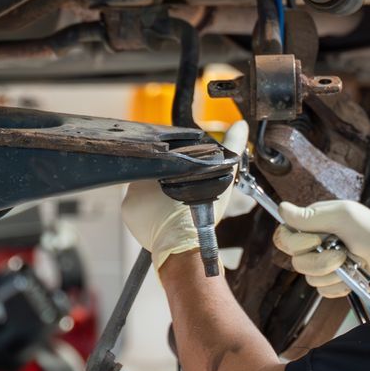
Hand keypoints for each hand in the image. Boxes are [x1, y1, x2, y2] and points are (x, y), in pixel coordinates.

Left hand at [121, 123, 247, 271]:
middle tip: (182, 188)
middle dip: (164, 181)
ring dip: (155, 196)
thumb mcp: (218, 174)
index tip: (185, 171)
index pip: (161, 160)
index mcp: (155, 168)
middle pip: (152, 176)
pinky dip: (148, 212)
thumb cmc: (201, 211)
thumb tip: (240, 124)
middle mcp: (137, 183)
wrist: (187, 246)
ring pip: (144, 193)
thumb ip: (230, 147)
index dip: (174, 164)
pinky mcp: (130, 218)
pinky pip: (137, 210)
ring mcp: (130, 202)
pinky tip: (163, 214)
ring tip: (173, 203)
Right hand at [272, 199, 369, 302]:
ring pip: (308, 277)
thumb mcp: (343, 216)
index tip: (316, 240)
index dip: (295, 242)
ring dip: (332, 272)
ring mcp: (324, 264)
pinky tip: (353, 276)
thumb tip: (281, 208)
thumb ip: (311, 216)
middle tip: (342, 252)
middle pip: (295, 260)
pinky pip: (323, 290)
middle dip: (320, 259)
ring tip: (352, 262)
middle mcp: (315, 244)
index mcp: (314, 224)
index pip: (284, 235)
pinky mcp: (333, 282)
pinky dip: (339, 285)